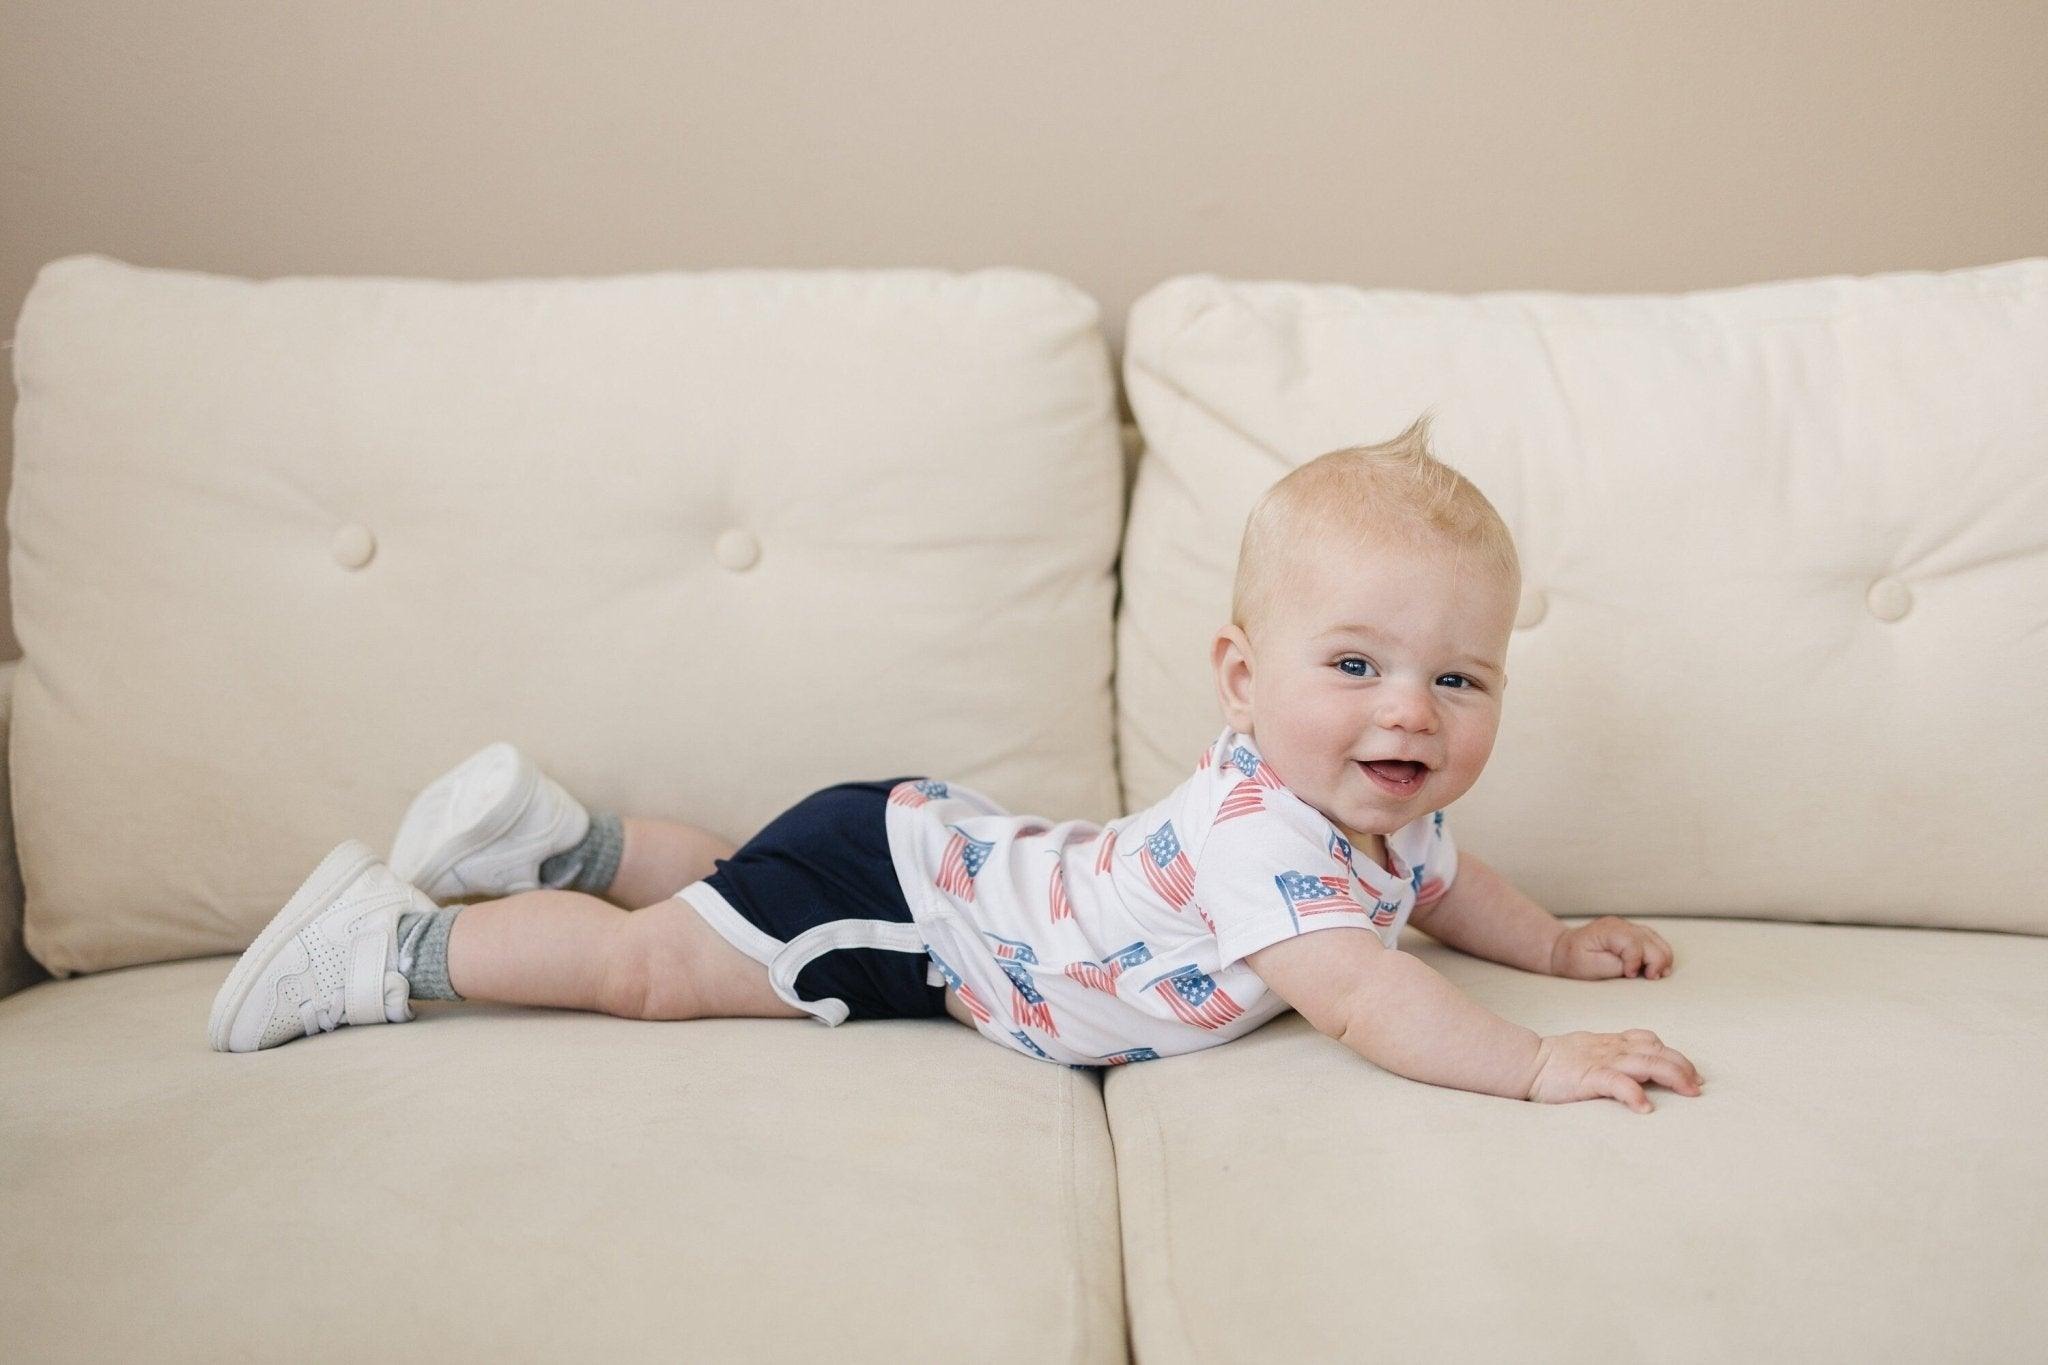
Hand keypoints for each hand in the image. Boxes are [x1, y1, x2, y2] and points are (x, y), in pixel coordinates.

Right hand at [1526, 1029, 1704, 1113]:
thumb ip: (1610, 1054)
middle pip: (1658, 1051)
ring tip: (1689, 1092)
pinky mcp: (1590, 1076)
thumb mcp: (1588, 1049)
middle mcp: (1613, 1048)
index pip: (1651, 1041)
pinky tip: (1646, 1108)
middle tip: (1698, 1087)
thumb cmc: (1554, 1061)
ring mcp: (1603, 1061)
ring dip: (1674, 1076)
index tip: (1692, 1074)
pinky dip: (1635, 1094)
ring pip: (1648, 1063)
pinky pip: (1618, 1083)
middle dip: (1683, 1067)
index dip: (1675, 1055)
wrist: (1526, 1061)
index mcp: (1611, 1042)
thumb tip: (1632, 1067)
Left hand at [1550, 916, 1673, 979]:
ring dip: (1662, 960)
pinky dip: (1660, 956)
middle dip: (1655, 963)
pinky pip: (1656, 943)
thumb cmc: (1574, 960)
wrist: (1564, 950)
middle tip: (1649, 979)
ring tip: (1655, 976)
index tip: (1629, 975)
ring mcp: (1630, 928)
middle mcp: (1622, 925)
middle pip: (1651, 942)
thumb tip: (1636, 968)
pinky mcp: (1634, 935)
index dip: (1636, 962)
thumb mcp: (1588, 966)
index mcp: (1608, 930)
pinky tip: (1655, 970)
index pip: (1633, 943)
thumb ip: (1614, 966)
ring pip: (1658, 942)